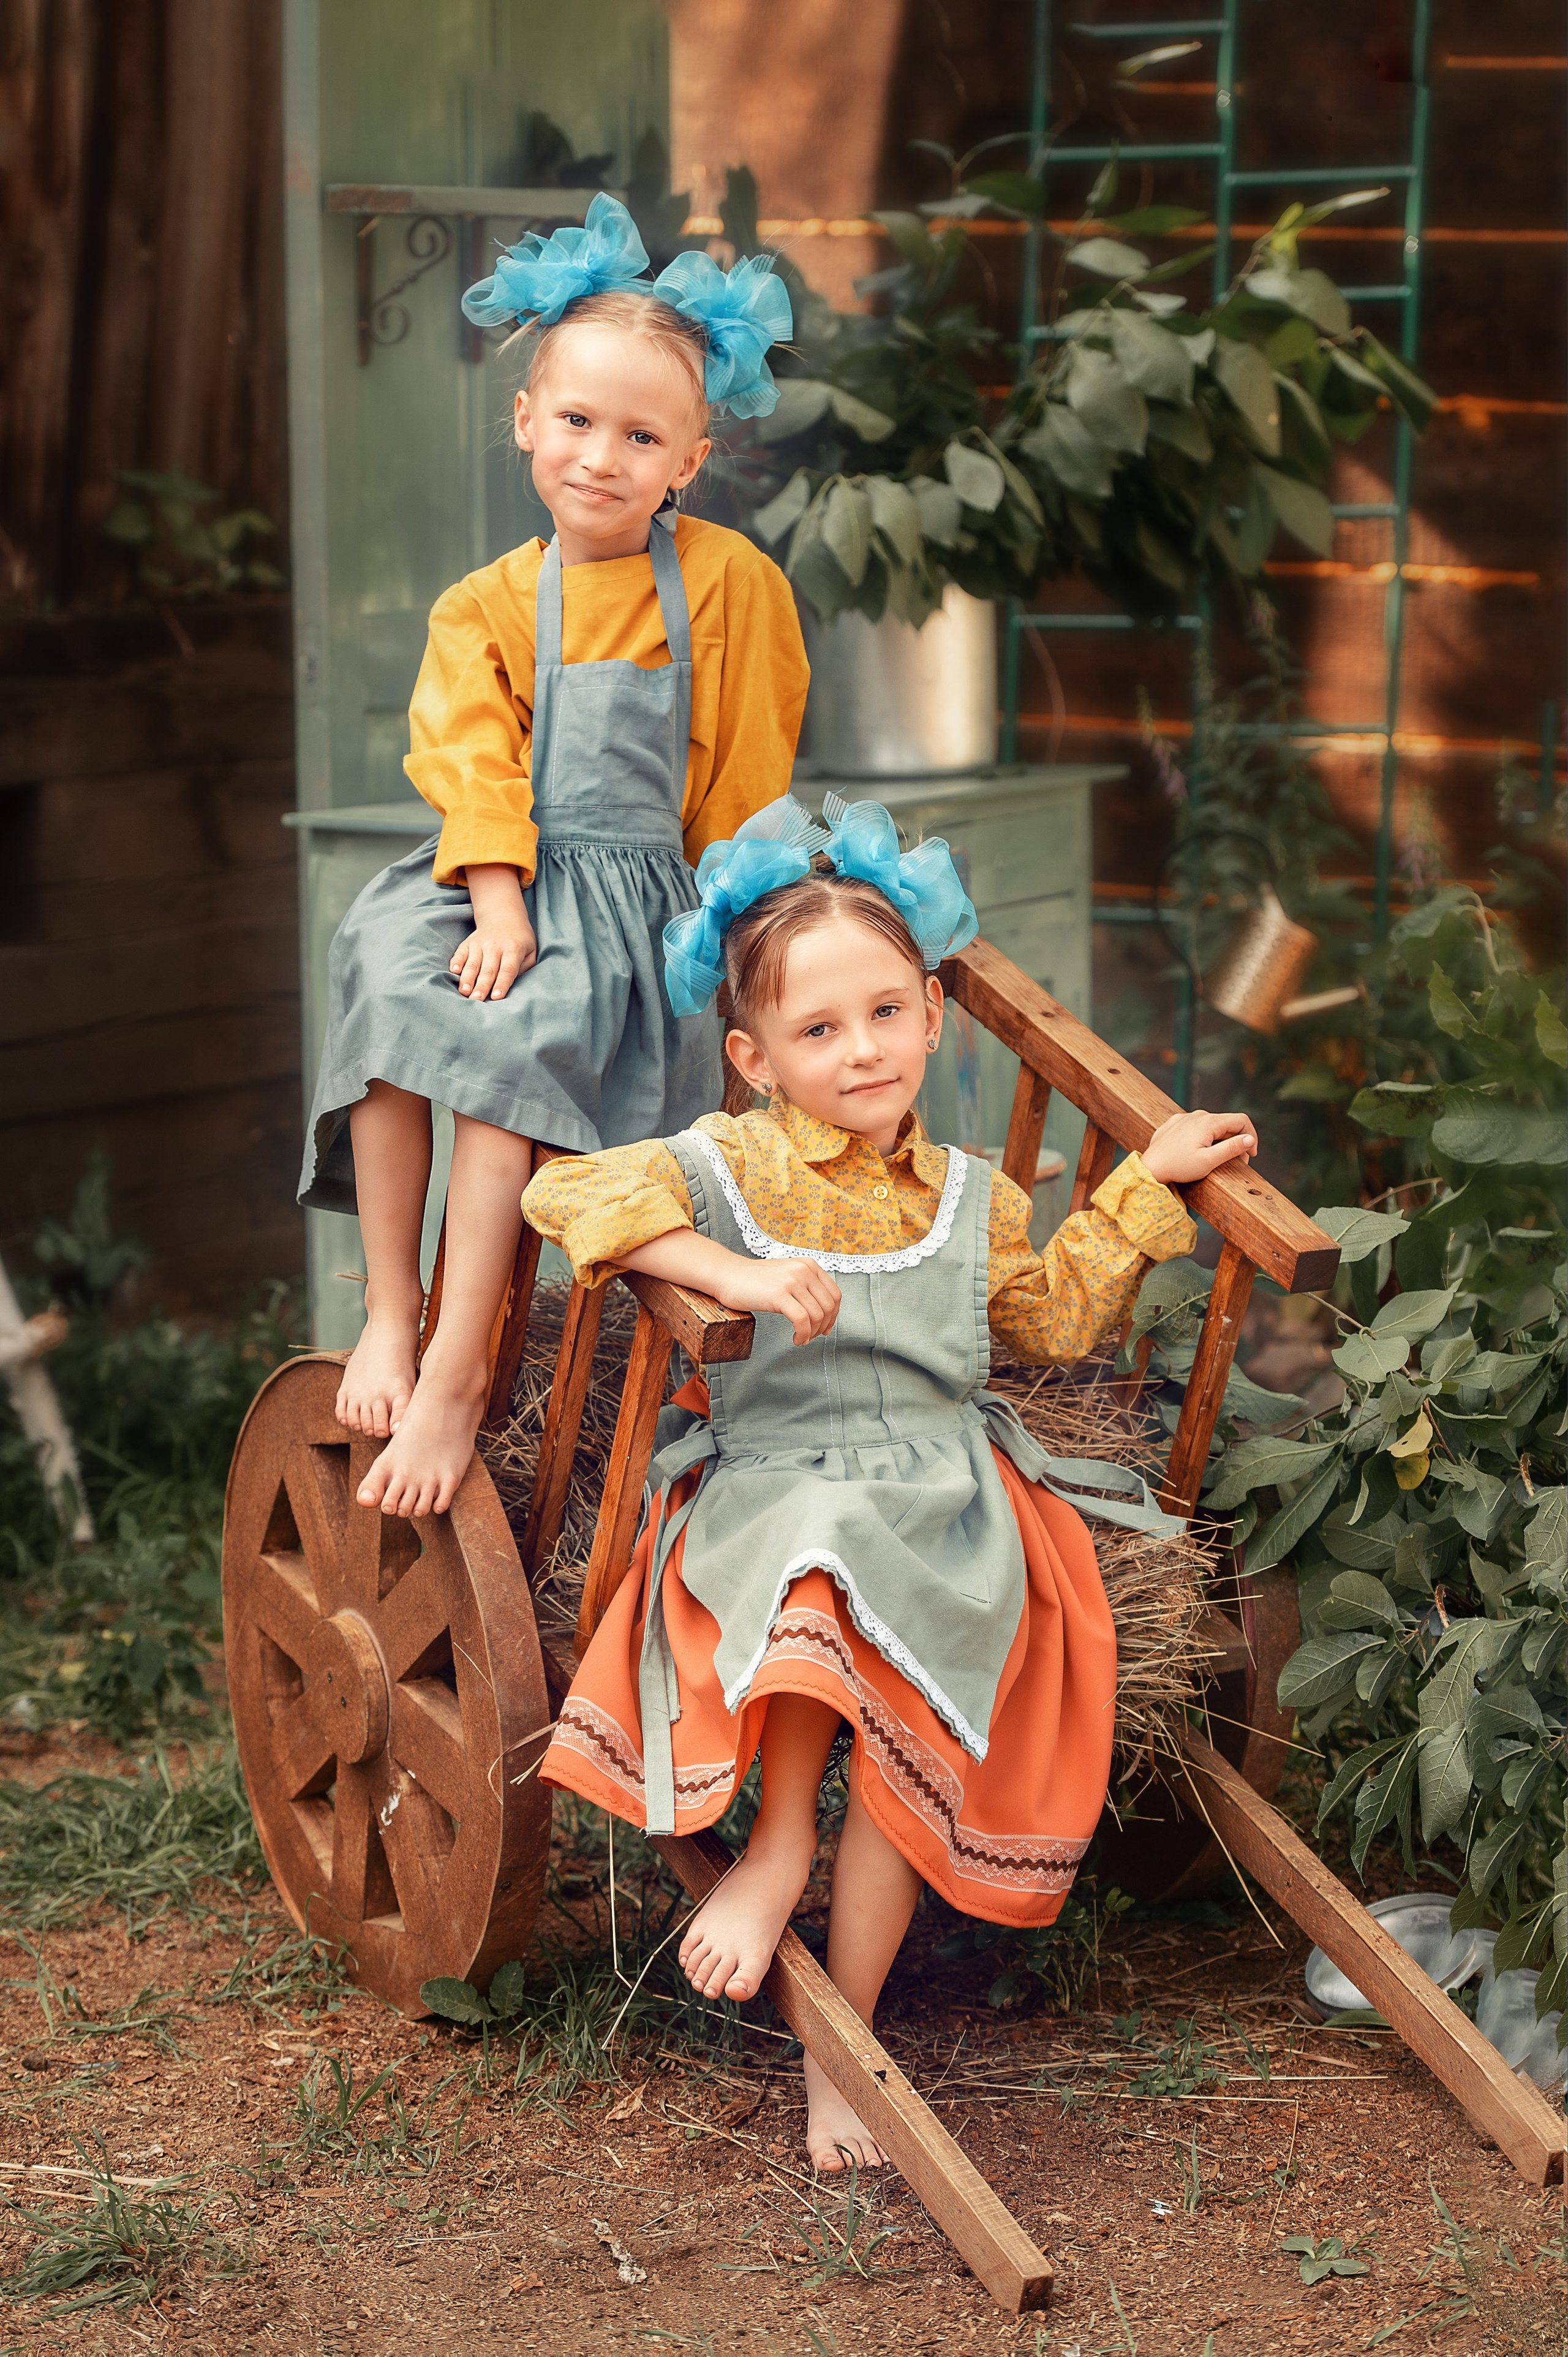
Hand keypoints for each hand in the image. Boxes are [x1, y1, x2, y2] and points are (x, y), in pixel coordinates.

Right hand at [450, 865, 536, 1001]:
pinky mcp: (468, 943)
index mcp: (513, 949)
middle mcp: (495, 947)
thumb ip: (525, 967)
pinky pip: (460, 953)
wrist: (502, 915)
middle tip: (477, 1000)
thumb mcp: (530, 950)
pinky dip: (456, 962)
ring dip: (467, 978)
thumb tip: (514, 984)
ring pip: (473, 964)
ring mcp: (480, 944)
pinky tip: (454, 971)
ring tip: (464, 991)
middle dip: (482, 986)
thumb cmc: (519, 939)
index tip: (496, 997)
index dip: (502, 983)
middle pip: (488, 970)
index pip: (507, 969)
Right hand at [711, 1255, 841, 1345]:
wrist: (727, 1275)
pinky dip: (803, 1334)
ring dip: (811, 1333)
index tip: (824, 1327)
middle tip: (812, 1336)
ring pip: (817, 1315)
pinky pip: (802, 1321)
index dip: (833, 1315)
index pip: (835, 1294)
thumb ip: (806, 1286)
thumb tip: (824, 1312)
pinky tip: (796, 1339)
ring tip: (801, 1339)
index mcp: (809, 1265)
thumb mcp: (787, 1275)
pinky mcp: (779, 1294)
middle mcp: (804, 1270)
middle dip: (823, 1326)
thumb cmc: (754, 1280)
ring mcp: (792, 1281)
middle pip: (828, 1306)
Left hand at [1142, 1108, 1256, 1185]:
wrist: (1149, 1168)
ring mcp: (1184, 1117)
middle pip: (1226, 1123)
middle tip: (1236, 1163)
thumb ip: (1231, 1148)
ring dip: (1220, 1140)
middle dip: (1236, 1141)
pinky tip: (1198, 1152)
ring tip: (1216, 1159)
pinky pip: (1196, 1127)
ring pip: (1211, 1125)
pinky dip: (1204, 1138)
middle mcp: (1197, 1115)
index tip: (1250, 1155)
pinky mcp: (1175, 1123)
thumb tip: (1249, 1139)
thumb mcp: (1209, 1161)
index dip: (1251, 1136)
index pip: (1241, 1120)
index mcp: (1208, 1121)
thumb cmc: (1178, 1166)